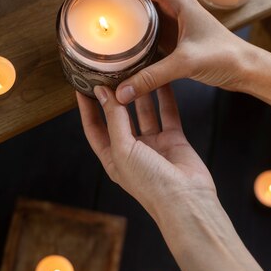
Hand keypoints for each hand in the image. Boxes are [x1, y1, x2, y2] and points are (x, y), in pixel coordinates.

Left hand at [76, 84, 215, 216]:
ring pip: (143, 112)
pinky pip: (167, 113)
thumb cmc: (150, 184)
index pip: (94, 128)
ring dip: (140, 93)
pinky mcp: (173, 139)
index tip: (83, 85)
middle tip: (111, 71)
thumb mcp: (123, 149)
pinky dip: (165, 97)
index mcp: (112, 157)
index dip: (88, 107)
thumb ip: (114, 119)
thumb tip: (103, 92)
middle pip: (119, 117)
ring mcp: (153, 144)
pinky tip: (161, 79)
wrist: (186, 201)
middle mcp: (131, 150)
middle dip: (114, 96)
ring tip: (136, 69)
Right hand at [80, 0, 256, 103]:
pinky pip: (149, 34)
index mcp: (177, 1)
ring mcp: (176, 24)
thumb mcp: (186, 63)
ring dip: (123, 16)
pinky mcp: (177, 40)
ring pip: (143, 15)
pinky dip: (134, 36)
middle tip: (88, 2)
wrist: (246, 69)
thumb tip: (122, 91)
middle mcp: (175, 8)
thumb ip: (152, 77)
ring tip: (99, 22)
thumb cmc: (225, 57)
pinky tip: (121, 46)